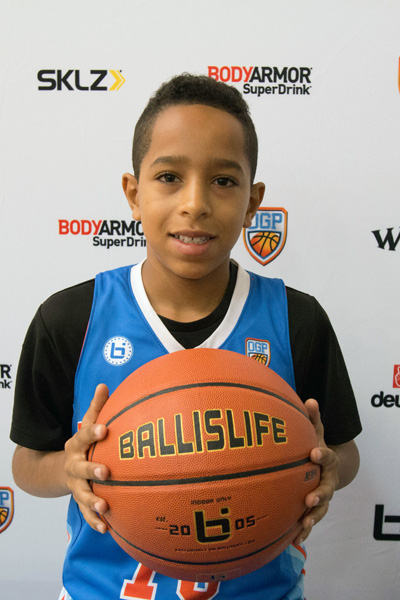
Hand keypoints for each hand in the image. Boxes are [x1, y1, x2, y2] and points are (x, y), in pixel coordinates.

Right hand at [64, 384, 109, 532]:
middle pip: (80, 469)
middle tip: (105, 473)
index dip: (93, 432)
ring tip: (104, 507)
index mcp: (77, 444)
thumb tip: (104, 385)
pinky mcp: (81, 500)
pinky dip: (96, 521)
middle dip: (91, 470)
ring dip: (92, 502)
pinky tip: (107, 528)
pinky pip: (87, 513)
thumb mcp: (88, 423)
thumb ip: (97, 407)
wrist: (62, 468)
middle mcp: (74, 465)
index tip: (104, 429)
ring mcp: (76, 485)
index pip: (84, 436)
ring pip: (82, 494)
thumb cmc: (85, 442)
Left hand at [294, 398, 338, 544]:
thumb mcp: (315, 431)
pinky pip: (310, 521)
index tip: (314, 453)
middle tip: (309, 498)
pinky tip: (294, 539)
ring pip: (321, 509)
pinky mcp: (314, 508)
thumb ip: (312, 418)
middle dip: (319, 494)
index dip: (323, 455)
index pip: (328, 457)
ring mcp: (322, 496)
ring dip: (313, 517)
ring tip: (303, 525)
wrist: (326, 466)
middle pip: (327, 488)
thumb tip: (309, 400)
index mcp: (327, 460)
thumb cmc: (315, 446)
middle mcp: (328, 480)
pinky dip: (304, 530)